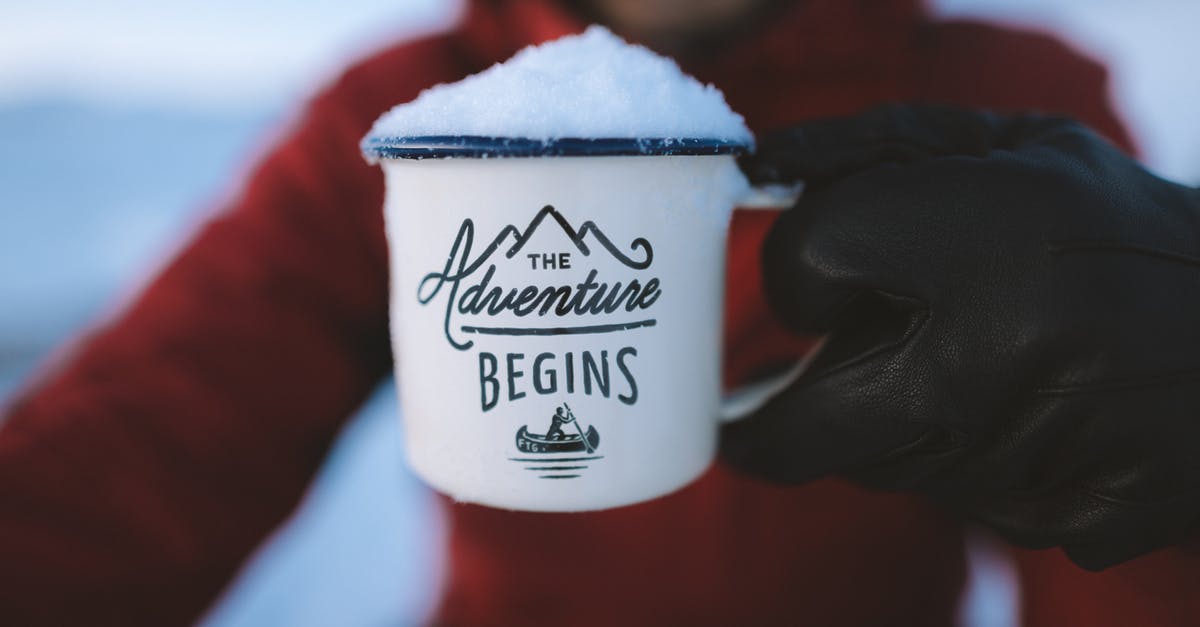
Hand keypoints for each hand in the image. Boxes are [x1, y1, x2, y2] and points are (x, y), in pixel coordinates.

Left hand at [724, 104, 1199, 569]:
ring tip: (960, 365)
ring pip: (875, 465)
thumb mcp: (1008, 149)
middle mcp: (1004, 355)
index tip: (819, 276)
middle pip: (803, 425)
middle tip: (773, 401)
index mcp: (990, 239)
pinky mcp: (1069, 521)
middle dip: (779, 414)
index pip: (809, 258)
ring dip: (884, 423)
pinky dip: (957, 461)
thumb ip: (874, 151)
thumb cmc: (1117, 227)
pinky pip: (953, 501)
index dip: (799, 266)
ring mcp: (1033, 457)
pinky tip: (1014, 413)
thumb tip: (759, 176)